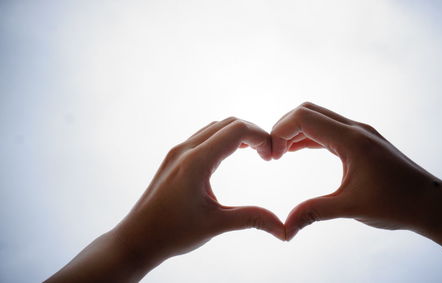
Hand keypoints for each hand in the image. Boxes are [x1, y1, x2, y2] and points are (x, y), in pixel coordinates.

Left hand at [46, 117, 283, 281]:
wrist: (137, 239)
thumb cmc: (172, 233)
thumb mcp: (216, 224)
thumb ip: (251, 219)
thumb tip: (284, 229)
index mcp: (196, 162)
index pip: (237, 130)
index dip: (261, 137)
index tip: (272, 156)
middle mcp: (185, 150)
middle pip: (228, 123)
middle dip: (253, 133)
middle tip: (267, 155)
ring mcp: (178, 151)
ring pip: (215, 127)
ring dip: (238, 134)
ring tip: (255, 153)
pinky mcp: (174, 157)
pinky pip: (204, 136)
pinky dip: (223, 138)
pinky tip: (232, 155)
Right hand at [272, 102, 439, 238]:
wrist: (431, 204)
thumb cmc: (397, 204)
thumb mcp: (350, 208)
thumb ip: (313, 212)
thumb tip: (284, 229)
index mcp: (351, 139)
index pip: (304, 117)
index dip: (280, 131)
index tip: (271, 155)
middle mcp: (355, 129)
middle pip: (309, 111)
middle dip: (284, 127)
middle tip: (272, 154)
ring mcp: (360, 134)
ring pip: (319, 119)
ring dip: (296, 132)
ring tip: (279, 154)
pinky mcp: (363, 142)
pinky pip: (329, 131)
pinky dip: (309, 137)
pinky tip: (297, 150)